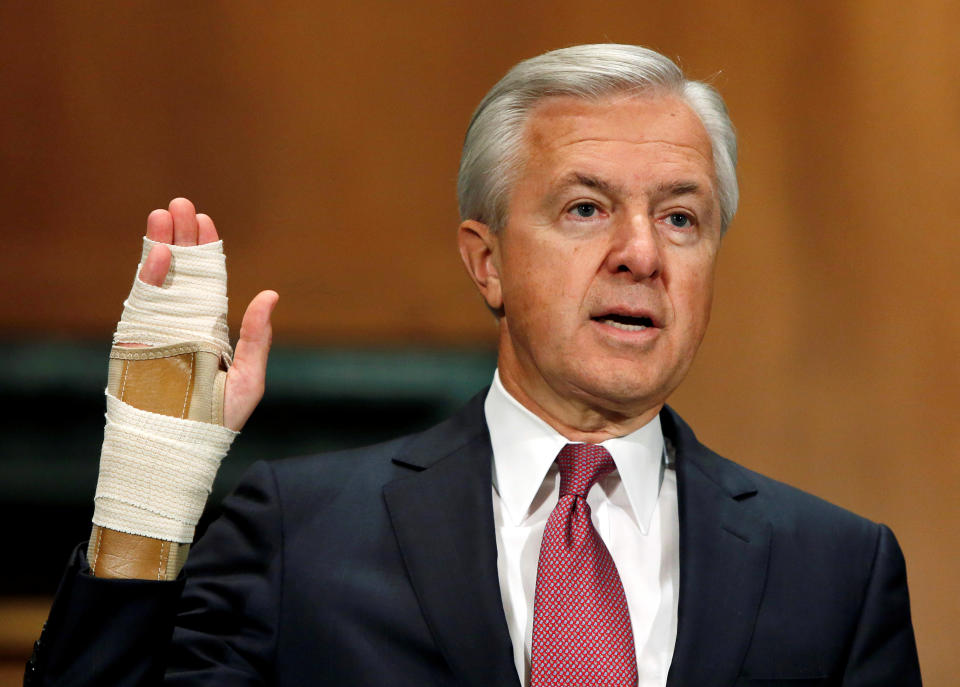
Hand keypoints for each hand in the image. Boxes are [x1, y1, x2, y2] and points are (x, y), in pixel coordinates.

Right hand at [136, 197, 277, 430]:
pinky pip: (143, 304)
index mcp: (210, 329)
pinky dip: (149, 278)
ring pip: (159, 281)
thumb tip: (270, 294)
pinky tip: (158, 252)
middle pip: (181, 272)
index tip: (206, 221)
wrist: (183, 447)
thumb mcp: (249, 376)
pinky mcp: (138, 342)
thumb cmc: (220, 419)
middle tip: (180, 204)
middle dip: (181, 237)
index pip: (208, 281)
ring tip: (162, 215)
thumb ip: (257, 336)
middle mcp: (183, 325)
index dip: (206, 251)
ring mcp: (159, 331)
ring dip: (160, 246)